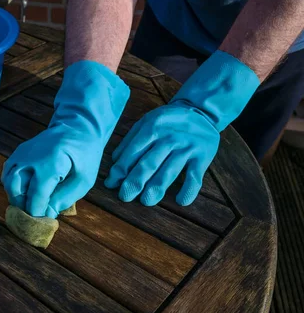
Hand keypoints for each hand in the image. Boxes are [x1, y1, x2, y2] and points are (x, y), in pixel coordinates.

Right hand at [1, 61, 129, 217]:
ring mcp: (21, 154)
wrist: (78, 125)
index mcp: (50, 164)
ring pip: (8, 181)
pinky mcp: (18, 152)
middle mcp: (30, 158)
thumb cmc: (84, 154)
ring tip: (28, 206)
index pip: (36, 196)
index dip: (36, 213)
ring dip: (15, 197)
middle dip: (23, 206)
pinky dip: (12, 186)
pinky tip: (23, 193)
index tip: (41, 225)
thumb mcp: (84, 179)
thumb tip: (47, 214)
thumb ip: (65, 198)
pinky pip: (8, 173)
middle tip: (33, 217)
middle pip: (16, 189)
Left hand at [104, 103, 219, 205]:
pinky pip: (195, 176)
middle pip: (149, 164)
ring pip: (169, 172)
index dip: (120, 170)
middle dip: (134, 182)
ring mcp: (186, 148)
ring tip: (146, 201)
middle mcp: (168, 138)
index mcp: (151, 129)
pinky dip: (188, 190)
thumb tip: (114, 162)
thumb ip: (130, 141)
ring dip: (156, 188)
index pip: (133, 153)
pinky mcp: (202, 157)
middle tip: (124, 196)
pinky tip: (180, 201)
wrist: (200, 111)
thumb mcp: (146, 122)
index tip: (111, 184)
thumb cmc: (166, 122)